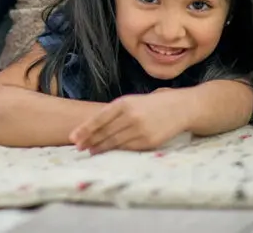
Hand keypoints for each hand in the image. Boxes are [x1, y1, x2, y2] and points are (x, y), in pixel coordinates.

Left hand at [69, 88, 186, 153]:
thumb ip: (114, 112)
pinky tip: (108, 151)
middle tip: (78, 147)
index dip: (84, 130)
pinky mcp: (149, 142)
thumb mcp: (131, 101)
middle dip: (89, 141)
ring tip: (90, 150)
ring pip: (114, 142)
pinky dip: (116, 150)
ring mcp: (140, 130)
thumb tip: (91, 126)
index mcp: (124, 103)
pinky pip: (128, 148)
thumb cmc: (151, 105)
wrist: (180, 108)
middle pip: (104, 132)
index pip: (99, 119)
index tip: (73, 137)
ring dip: (100, 148)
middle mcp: (131, 116)